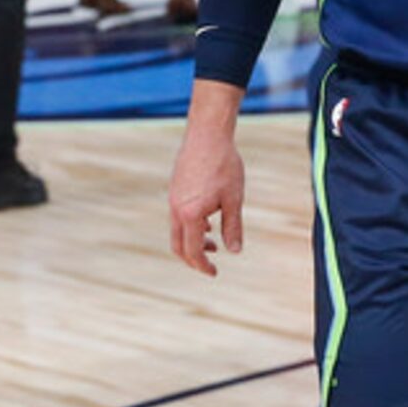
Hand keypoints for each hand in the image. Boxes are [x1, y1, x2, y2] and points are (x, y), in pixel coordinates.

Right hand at [168, 120, 246, 275]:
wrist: (207, 134)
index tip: (214, 272)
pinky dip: (190, 226)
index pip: (193, 251)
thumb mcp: (234, 199)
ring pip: (177, 230)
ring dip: (193, 241)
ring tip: (213, 242)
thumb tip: (234, 251)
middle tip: (211, 264)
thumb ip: (233, 227)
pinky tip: (208, 221)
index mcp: (190, 215)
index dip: (203, 266)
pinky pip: (178, 216)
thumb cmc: (224, 165)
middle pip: (178, 246)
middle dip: (193, 259)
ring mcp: (173, 198)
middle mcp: (176, 209)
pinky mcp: (175, 188)